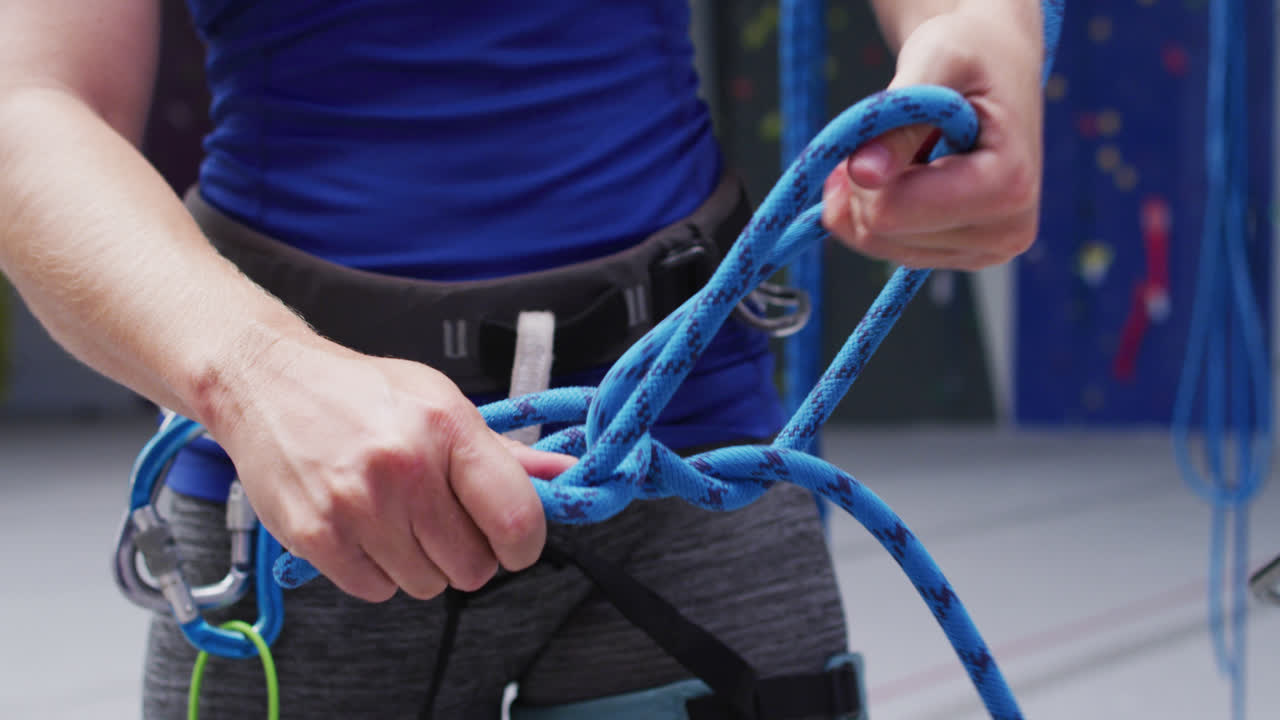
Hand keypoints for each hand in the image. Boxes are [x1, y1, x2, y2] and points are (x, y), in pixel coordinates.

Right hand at [206, 336, 574, 602]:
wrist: (267, 384)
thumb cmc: (362, 393)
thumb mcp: (441, 402)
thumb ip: (503, 452)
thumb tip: (565, 475)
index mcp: (447, 428)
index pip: (516, 519)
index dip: (524, 543)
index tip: (513, 541)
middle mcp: (404, 468)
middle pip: (473, 567)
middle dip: (467, 553)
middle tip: (442, 520)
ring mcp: (357, 506)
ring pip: (426, 585)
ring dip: (420, 563)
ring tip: (396, 517)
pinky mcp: (315, 536)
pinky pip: (377, 592)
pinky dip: (377, 571)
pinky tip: (364, 529)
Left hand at [822, 5, 1044, 269]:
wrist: (998, 65)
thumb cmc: (969, 53)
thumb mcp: (934, 61)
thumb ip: (898, 115)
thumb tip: (863, 175)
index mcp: (1008, 185)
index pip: (894, 209)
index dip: (862, 166)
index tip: (875, 123)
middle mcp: (1008, 232)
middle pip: (882, 231)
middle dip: (863, 182)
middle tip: (884, 132)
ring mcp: (987, 252)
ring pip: (879, 246)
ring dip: (867, 195)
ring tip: (901, 148)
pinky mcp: (965, 256)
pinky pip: (890, 250)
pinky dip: (877, 211)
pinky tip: (902, 174)